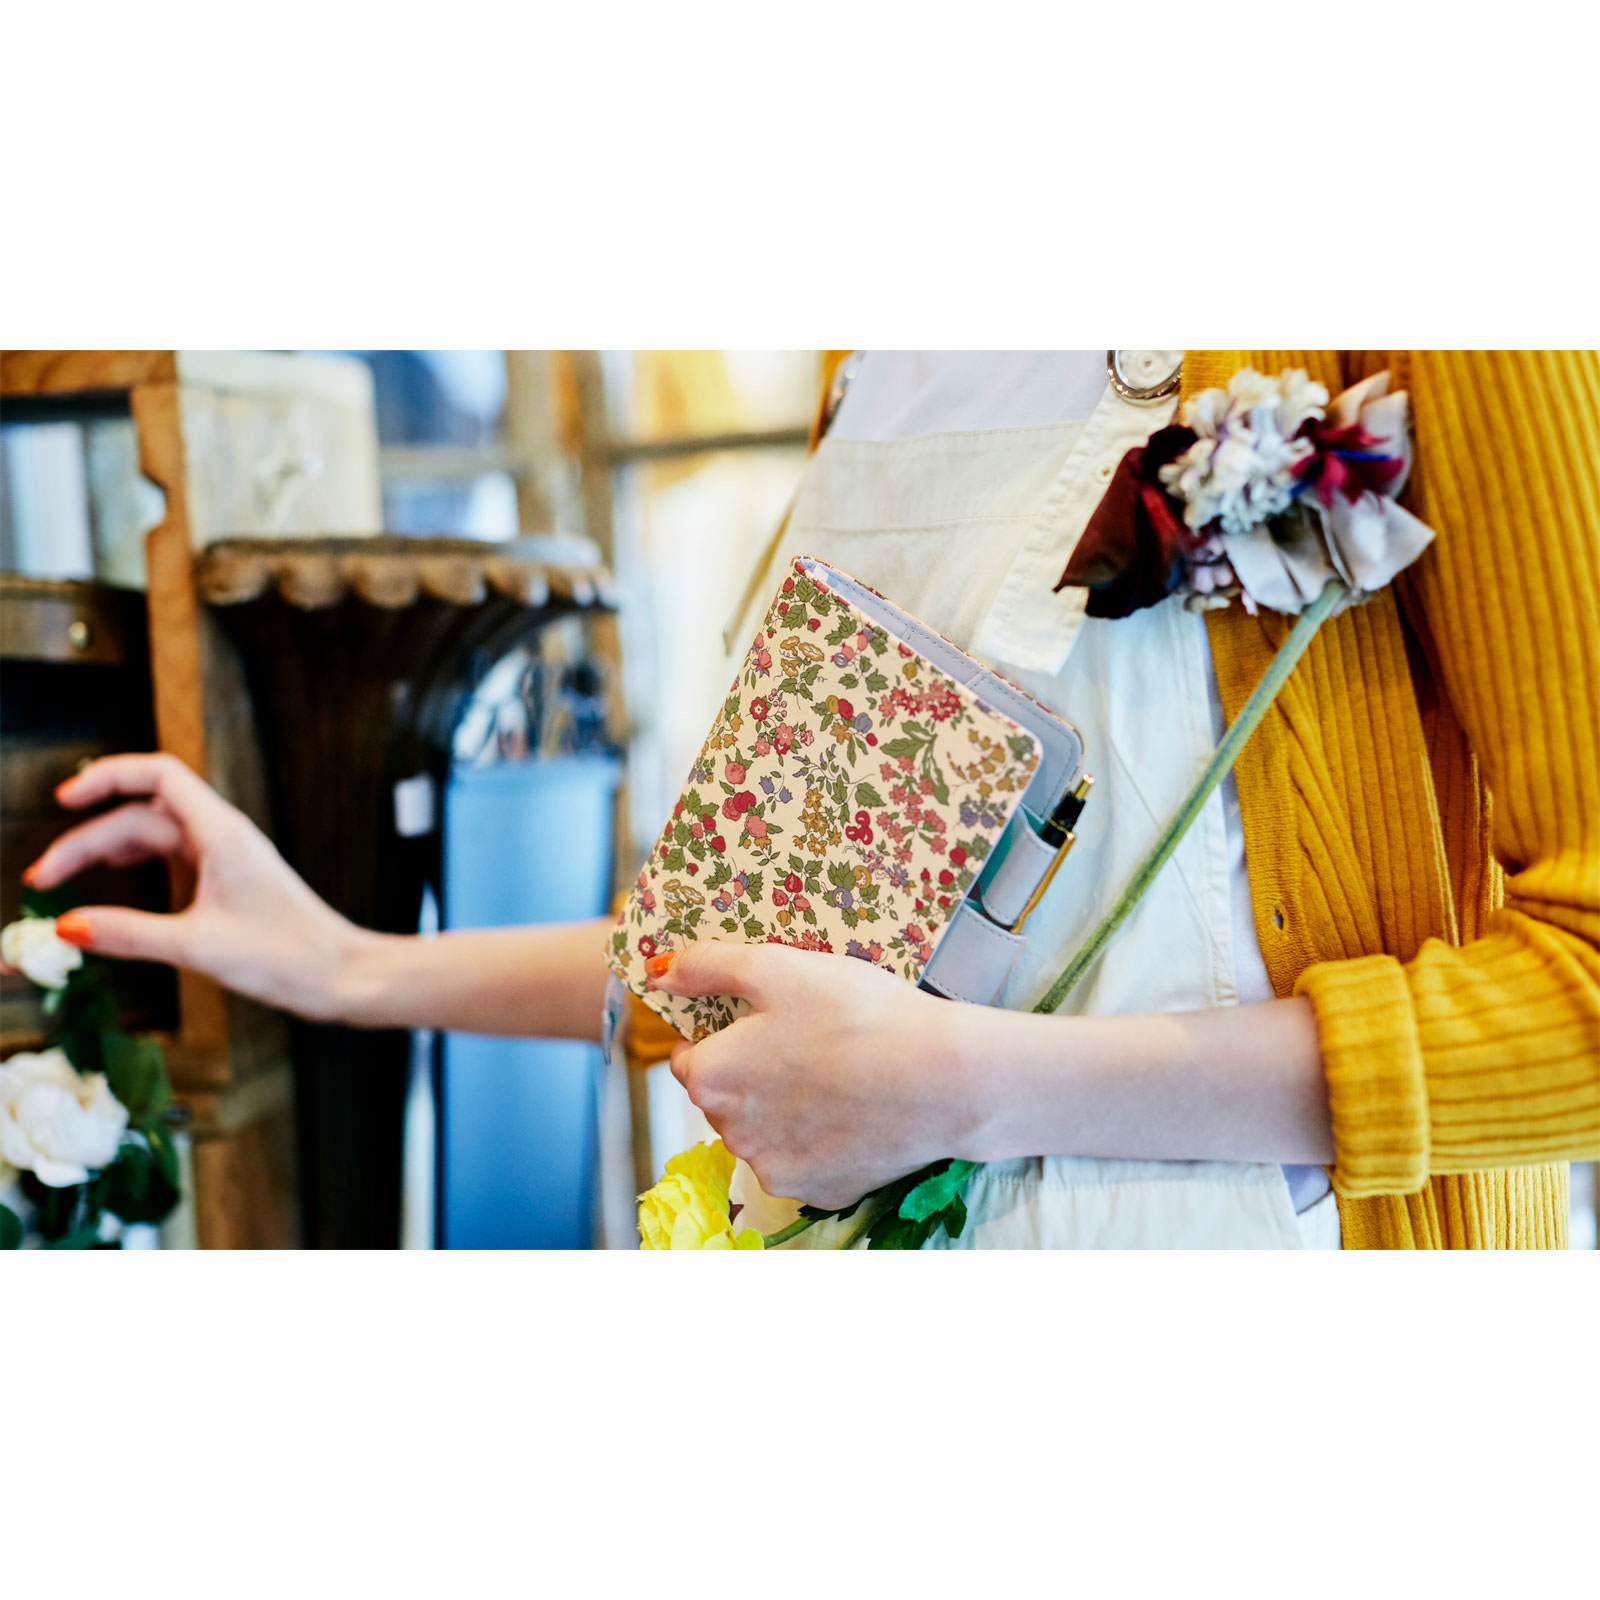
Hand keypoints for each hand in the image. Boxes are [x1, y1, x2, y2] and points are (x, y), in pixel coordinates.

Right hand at [20, 753, 368, 1021]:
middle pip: (143, 816)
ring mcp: (230, 858)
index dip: (108, 776)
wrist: (343, 976)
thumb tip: (67, 927)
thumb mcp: (198, 947)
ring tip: (66, 876)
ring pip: (158, 836)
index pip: (158, 776)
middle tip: (43, 880)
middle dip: (88, 840)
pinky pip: (176, 857)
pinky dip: (140, 862)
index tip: (64, 799)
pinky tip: (119, 877)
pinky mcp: (233, 882)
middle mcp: (226, 837)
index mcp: (223, 834)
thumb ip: (130, 934)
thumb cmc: (289, 957)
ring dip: (110, 849)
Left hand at [649, 940, 986, 1209]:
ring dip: (782, 1108)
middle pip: (725, 1097)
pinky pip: (803, 1160)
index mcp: (712, 1078)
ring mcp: (776, 1168)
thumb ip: (709, 966)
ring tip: (835, 1072)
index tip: (760, 1020)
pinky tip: (853, 1108)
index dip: (720, 1034)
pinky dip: (819, 1139)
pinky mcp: (819, 1190)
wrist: (943, 1080)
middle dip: (751, 1072)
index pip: (689, 1058)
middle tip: (806, 1039)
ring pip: (762, 1133)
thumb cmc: (859, 1015)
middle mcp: (731, 1134)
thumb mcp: (778, 968)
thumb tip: (660, 969)